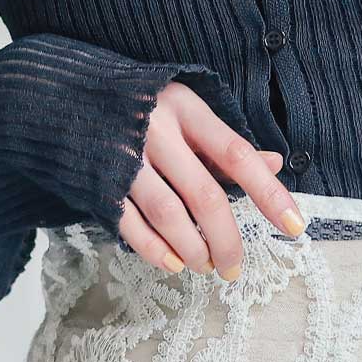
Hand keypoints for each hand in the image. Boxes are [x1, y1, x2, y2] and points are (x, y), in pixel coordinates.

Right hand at [117, 79, 306, 278]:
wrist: (66, 93)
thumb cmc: (142, 105)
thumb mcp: (187, 109)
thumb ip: (225, 143)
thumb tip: (275, 163)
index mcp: (187, 109)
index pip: (237, 156)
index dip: (269, 193)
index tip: (296, 227)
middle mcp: (157, 132)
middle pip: (204, 195)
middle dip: (226, 240)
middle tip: (234, 267)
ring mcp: (126, 158)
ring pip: (169, 214)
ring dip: (192, 249)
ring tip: (205, 266)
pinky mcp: (101, 181)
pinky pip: (130, 223)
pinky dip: (154, 249)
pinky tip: (173, 263)